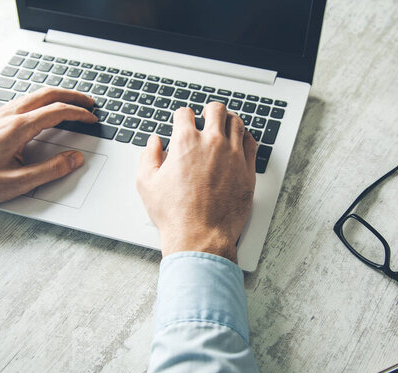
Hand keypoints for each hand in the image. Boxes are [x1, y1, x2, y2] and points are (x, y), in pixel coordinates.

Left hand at [0, 88, 96, 210]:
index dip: (79, 114)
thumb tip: (74, 159)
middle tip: (88, 102)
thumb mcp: (17, 183)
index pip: (57, 111)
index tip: (91, 118)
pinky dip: (40, 101)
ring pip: (33, 95)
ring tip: (70, 103)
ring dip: (56, 96)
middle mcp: (7, 116)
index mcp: (17, 128)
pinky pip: (21, 101)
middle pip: (47, 94)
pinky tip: (41, 111)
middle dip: (72, 95)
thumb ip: (51, 170)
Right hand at [136, 102, 256, 262]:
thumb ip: (148, 157)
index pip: (185, 113)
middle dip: (208, 111)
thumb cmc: (175, 215)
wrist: (200, 236)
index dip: (181, 116)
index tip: (183, 121)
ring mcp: (233, 155)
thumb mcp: (147, 184)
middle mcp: (212, 143)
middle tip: (207, 115)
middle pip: (215, 110)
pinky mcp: (248, 169)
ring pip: (236, 122)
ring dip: (228, 120)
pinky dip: (245, 137)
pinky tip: (240, 141)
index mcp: (185, 142)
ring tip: (224, 125)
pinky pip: (251, 142)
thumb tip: (154, 142)